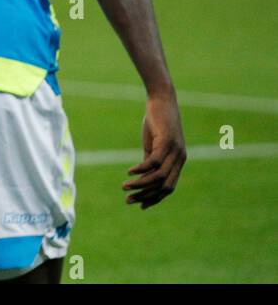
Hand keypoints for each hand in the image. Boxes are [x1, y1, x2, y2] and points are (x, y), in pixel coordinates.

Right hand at [122, 92, 185, 208]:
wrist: (162, 99)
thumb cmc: (157, 121)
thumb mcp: (153, 143)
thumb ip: (150, 159)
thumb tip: (142, 175)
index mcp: (178, 161)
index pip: (168, 188)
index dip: (154, 199)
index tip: (139, 205)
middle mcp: (179, 159)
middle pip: (163, 186)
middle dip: (145, 196)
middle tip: (128, 199)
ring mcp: (174, 151)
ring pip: (158, 177)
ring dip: (140, 184)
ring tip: (125, 186)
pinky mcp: (166, 142)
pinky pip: (153, 162)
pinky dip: (141, 170)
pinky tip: (129, 172)